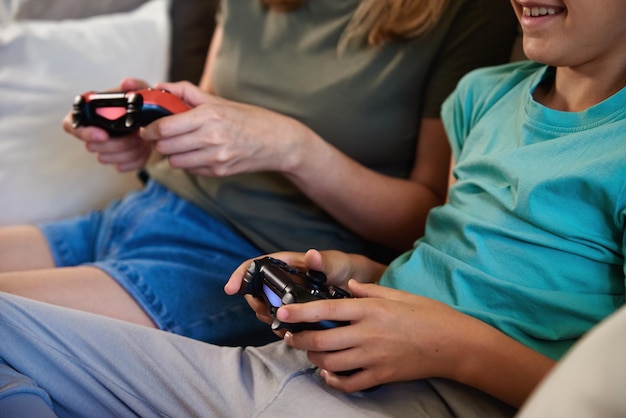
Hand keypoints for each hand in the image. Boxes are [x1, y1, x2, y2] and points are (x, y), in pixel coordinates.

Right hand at [62, 78, 153, 171]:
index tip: (104, 134)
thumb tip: (126, 84)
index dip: (84, 132)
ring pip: (105, 158)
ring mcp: (104, 148)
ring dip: (128, 151)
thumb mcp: (142, 91)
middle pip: (91, 146)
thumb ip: (136, 85)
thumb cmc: (143, 105)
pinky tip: (145, 149)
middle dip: (116, 143)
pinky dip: (136, 159)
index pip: (70, 124)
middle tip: (136, 135)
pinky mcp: (117, 160)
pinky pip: (122, 166)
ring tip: (143, 140)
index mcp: (90, 112)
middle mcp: (92, 132)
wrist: (156, 123)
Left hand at [140, 81, 313, 176]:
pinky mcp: (219, 172)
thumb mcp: (219, 101)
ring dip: (173, 154)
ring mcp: (215, 158)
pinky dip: (189, 162)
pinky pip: (190, 170)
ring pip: (174, 161)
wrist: (277, 142)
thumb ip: (186, 93)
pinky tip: (199, 153)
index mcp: (209, 115)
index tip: (148, 128)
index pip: (164, 127)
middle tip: (162, 136)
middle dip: (159, 141)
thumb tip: (160, 87)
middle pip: (165, 146)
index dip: (150, 129)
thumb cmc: (249, 119)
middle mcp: (211, 138)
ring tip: (182, 144)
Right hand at [224, 249, 385, 331]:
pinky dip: (280, 326)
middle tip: (269, 313)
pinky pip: (279, 319)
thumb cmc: (344, 267)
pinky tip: (289, 332)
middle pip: (255, 291)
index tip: (230, 290)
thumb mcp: (336, 263)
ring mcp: (286, 296)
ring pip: (265, 307)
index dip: (240, 276)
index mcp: (285, 263)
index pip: (255, 265)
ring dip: (267, 317)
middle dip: (256, 303)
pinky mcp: (294, 311)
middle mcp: (281, 279)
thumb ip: (323, 261)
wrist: (358, 285)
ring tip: (282, 322)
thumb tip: (312, 254)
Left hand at [279, 281, 478, 392]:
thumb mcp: (399, 295)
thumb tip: (351, 286)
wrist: (455, 344)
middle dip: (300, 339)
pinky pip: (349, 383)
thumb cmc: (429, 315)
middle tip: (291, 336)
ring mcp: (373, 357)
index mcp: (370, 310)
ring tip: (310, 352)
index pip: (327, 310)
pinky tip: (328, 373)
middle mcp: (368, 334)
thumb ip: (370, 291)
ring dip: (313, 358)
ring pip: (330, 363)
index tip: (283, 312)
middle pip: (321, 340)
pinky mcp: (381, 376)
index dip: (300, 312)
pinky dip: (333, 380)